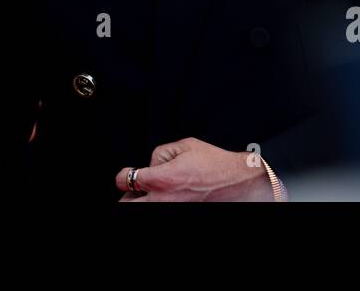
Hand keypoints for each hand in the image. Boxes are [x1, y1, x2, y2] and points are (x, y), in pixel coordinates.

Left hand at [115, 138, 275, 201]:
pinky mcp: (180, 213)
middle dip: (128, 195)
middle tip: (134, 190)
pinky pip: (160, 210)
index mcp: (160, 179)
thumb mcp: (184, 145)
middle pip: (126, 205)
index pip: (124, 180)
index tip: (128, 173)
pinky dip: (160, 203)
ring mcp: (171, 210)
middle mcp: (162, 200)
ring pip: (143, 210)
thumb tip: (151, 165)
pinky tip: (169, 196)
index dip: (124, 174)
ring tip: (153, 193)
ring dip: (144, 201)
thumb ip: (160, 154)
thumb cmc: (214, 164)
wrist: (235, 182)